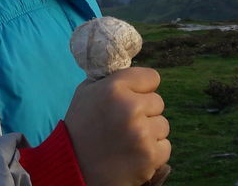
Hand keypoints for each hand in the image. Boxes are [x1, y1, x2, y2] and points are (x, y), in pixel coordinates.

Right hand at [63, 66, 169, 185]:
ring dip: (150, 133)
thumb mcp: (87, 92)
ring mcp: (141, 133)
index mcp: (115, 88)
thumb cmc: (80, 128)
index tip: (132, 98)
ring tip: (127, 141)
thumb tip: (134, 70)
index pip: (152, 78)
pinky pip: (165, 147)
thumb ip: (112, 78)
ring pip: (163, 125)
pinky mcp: (149, 156)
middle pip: (158, 102)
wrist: (72, 168)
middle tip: (124, 124)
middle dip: (145, 112)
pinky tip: (132, 154)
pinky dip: (152, 152)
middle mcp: (130, 107)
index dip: (142, 89)